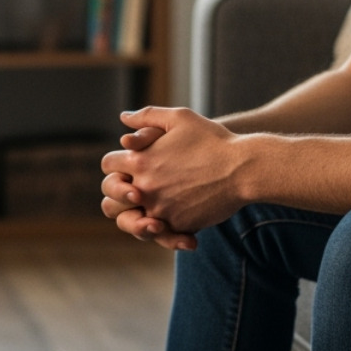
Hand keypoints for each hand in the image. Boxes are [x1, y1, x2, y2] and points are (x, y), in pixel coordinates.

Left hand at [102, 106, 246, 235]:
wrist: (243, 169)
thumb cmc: (212, 139)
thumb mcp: (179, 118)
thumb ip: (147, 116)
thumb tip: (124, 119)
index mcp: (139, 161)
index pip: (108, 166)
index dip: (115, 165)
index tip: (127, 165)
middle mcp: (144, 189)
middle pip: (110, 202)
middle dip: (118, 196)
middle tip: (132, 191)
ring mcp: (160, 210)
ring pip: (132, 223)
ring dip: (136, 217)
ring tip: (150, 209)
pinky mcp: (177, 226)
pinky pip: (160, 234)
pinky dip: (163, 229)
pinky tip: (172, 219)